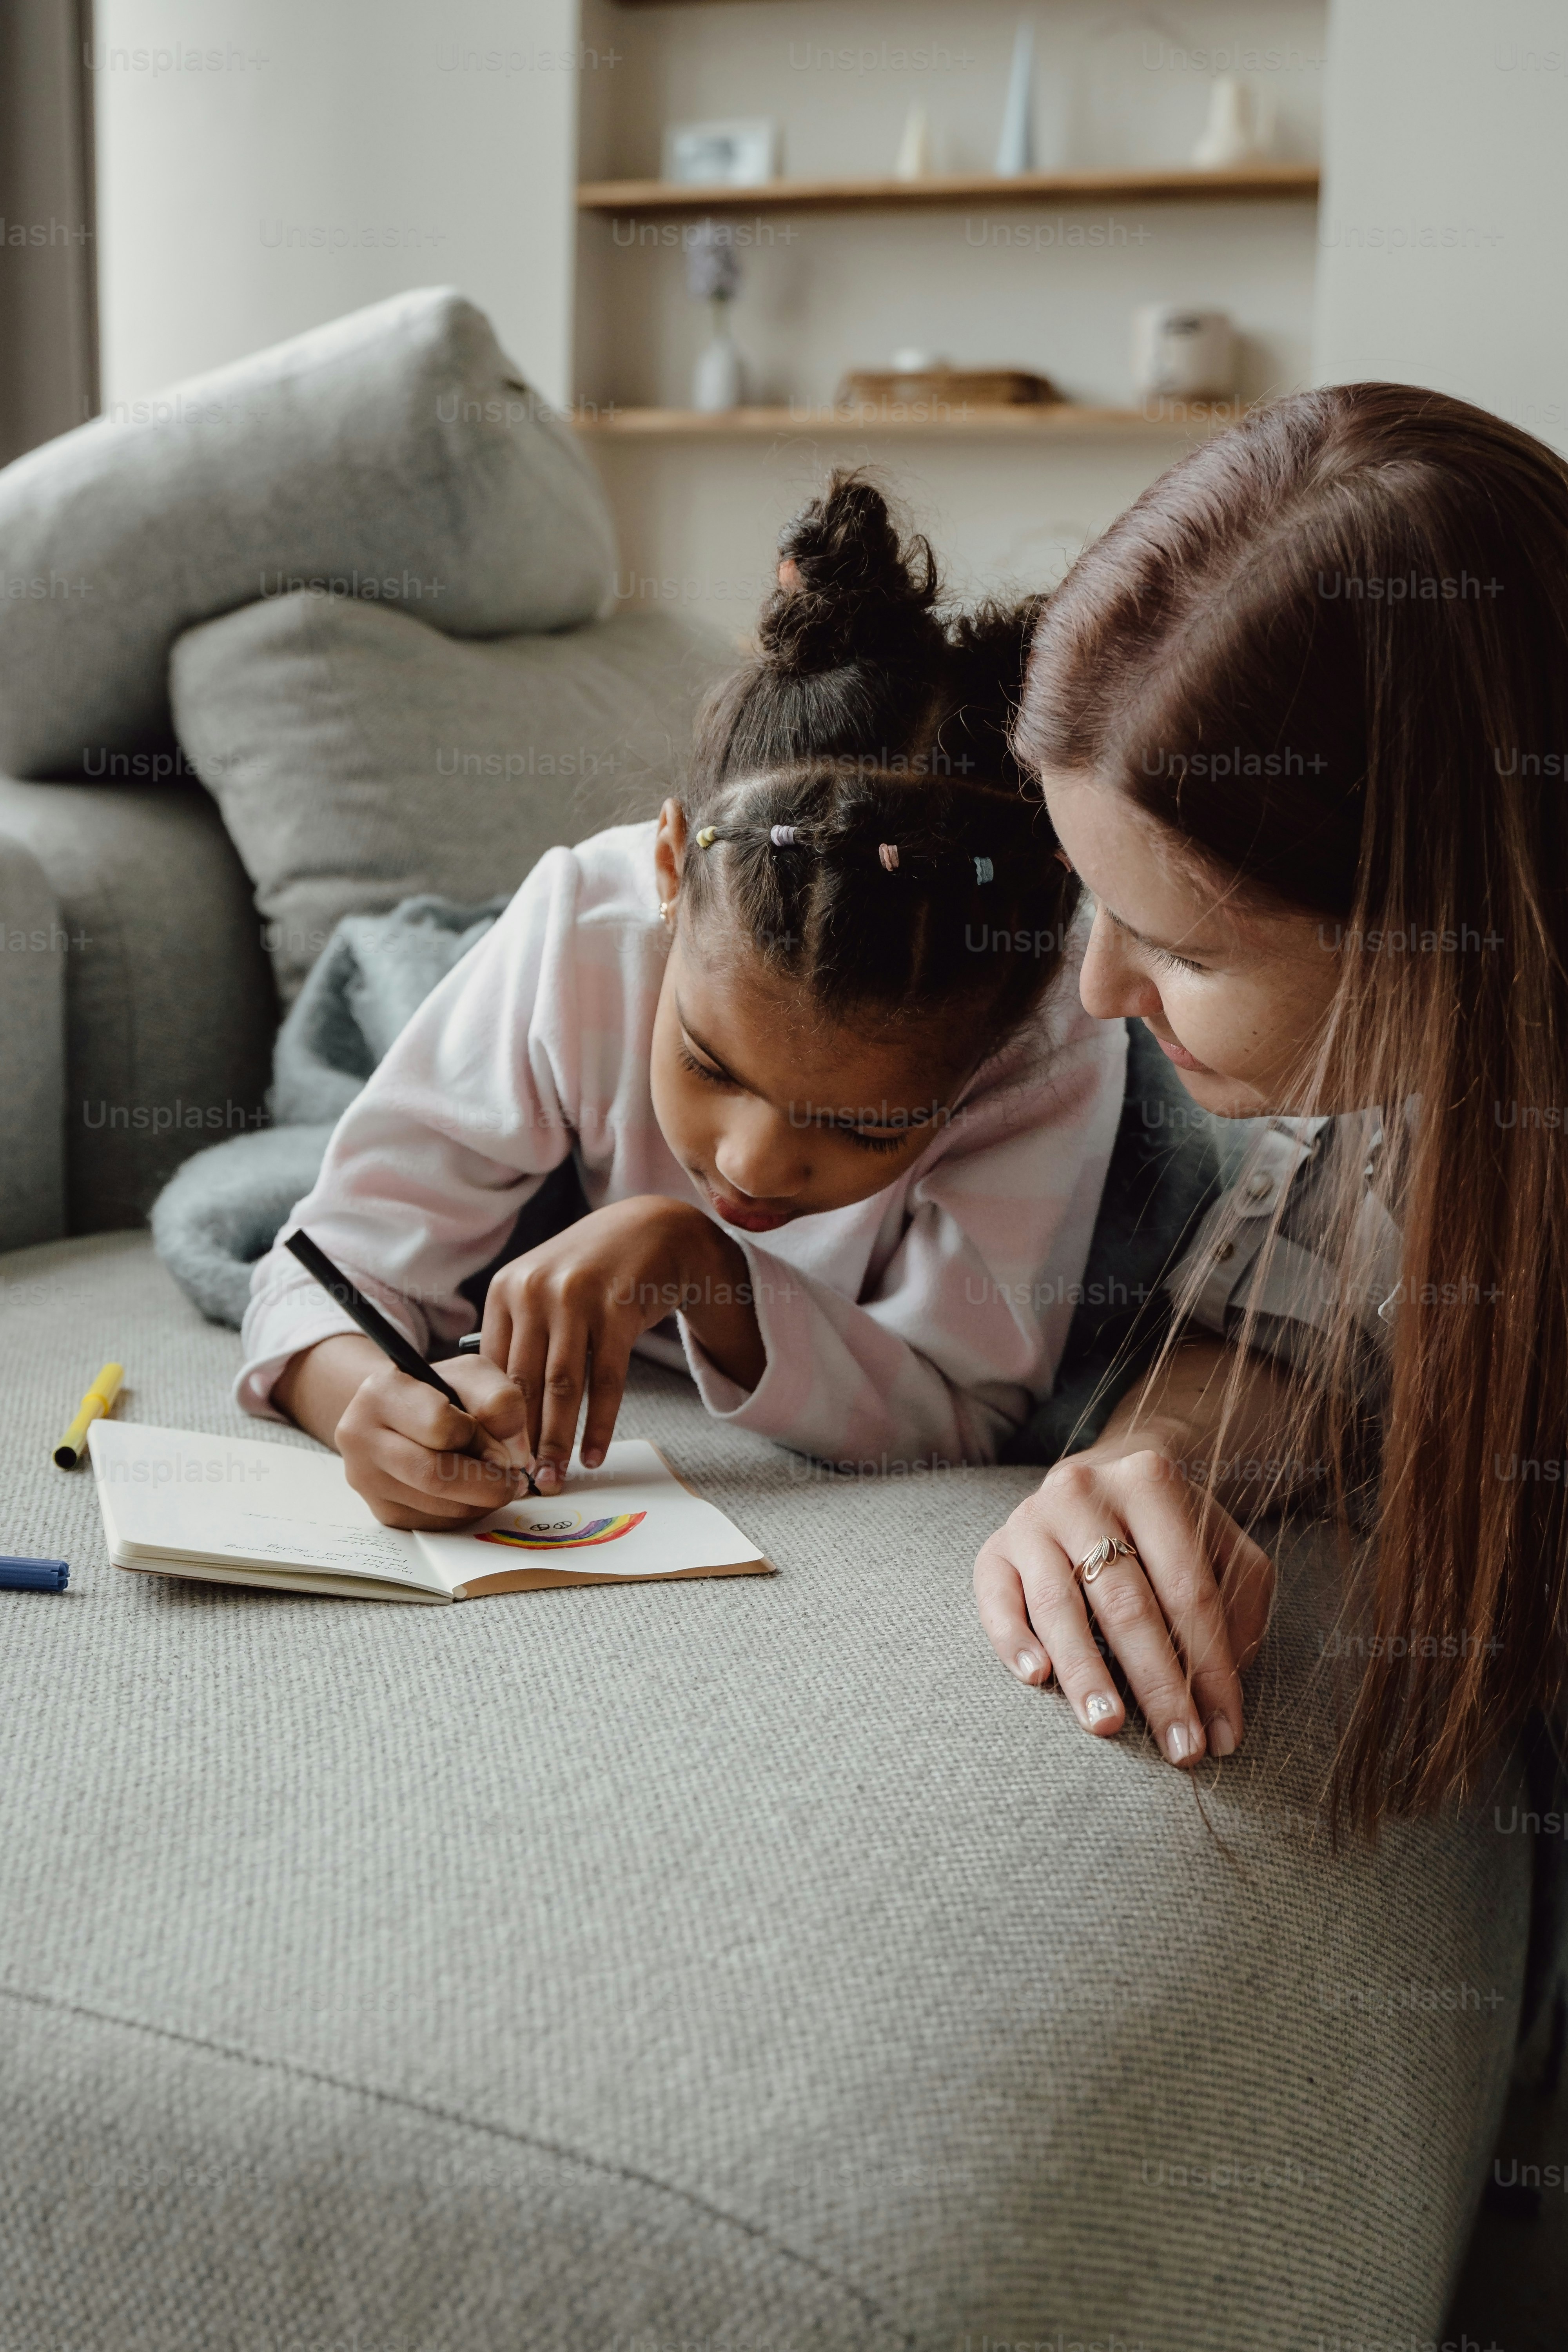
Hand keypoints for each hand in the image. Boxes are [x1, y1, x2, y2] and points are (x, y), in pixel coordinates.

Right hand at [328, 1342, 532, 1529]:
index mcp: (380, 1392)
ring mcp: (365, 1478)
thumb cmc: (439, 1391)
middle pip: (433, 1476)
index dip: (482, 1439)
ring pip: (436, 1507)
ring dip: (479, 1502)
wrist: (399, 1412)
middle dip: (486, 1483)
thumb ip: (501, 1399)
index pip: (439, 1425)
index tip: (500, 1445)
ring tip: (494, 1482)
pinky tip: (471, 1493)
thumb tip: (515, 1453)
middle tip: (511, 1480)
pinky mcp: (380, 1509)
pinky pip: (433, 1524)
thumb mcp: (473, 1375)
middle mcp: (360, 1437)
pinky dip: (463, 1513)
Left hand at [479, 1195, 761, 1492]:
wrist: (653, 1230)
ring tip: (556, 1476)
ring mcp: (576, 1298)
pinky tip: (595, 1453)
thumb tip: (497, 1409)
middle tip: (522, 1482)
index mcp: (506, 1290)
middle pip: (522, 1382)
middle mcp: (534, 1291)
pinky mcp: (616, 1310)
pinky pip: (606, 1381)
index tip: (493, 1459)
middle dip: (521, 1440)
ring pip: (562, 1387)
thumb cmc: (592, 1270)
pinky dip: (600, 1424)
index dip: (491, 1419)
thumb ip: (518, 1335)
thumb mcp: (542, 1288)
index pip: (490, 1369)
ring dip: (558, 1440)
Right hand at [973, 1438, 1275, 1766]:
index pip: (1190, 1589)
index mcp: (1152, 1482)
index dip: (1211, 1667)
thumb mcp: (1223, 1549)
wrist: (1098, 1482)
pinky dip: (1013, 1638)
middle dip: (1158, 1684)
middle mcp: (1085, 1492)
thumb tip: (1222, 1688)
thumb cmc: (1169, 1533)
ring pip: (1059, 1604)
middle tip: (1179, 1749)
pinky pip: (996, 1598)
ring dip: (1085, 1672)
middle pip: (1127, 1602)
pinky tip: (1035, 1677)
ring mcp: (1032, 1519)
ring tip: (1107, 1725)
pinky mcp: (994, 1548)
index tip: (1224, 1735)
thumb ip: (1238, 1604)